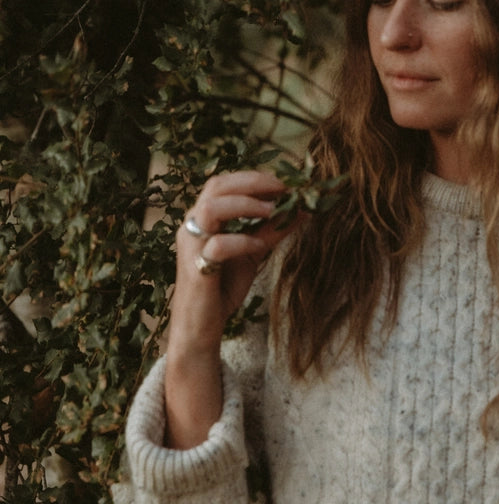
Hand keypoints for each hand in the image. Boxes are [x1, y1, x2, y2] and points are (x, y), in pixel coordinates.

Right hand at [163, 170, 293, 447]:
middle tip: (283, 188)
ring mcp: (192, 245)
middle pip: (216, 186)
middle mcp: (193, 225)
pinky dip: (241, 240)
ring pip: (211, 209)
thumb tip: (302, 209)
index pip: (225, 182)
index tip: (286, 180)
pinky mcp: (196, 268)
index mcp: (204, 217)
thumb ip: (272, 229)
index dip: (255, 177)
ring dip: (245, 204)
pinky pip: (217, 246)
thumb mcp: (253, 251)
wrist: (202, 326)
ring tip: (272, 209)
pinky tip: (258, 245)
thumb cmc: (223, 285)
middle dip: (252, 182)